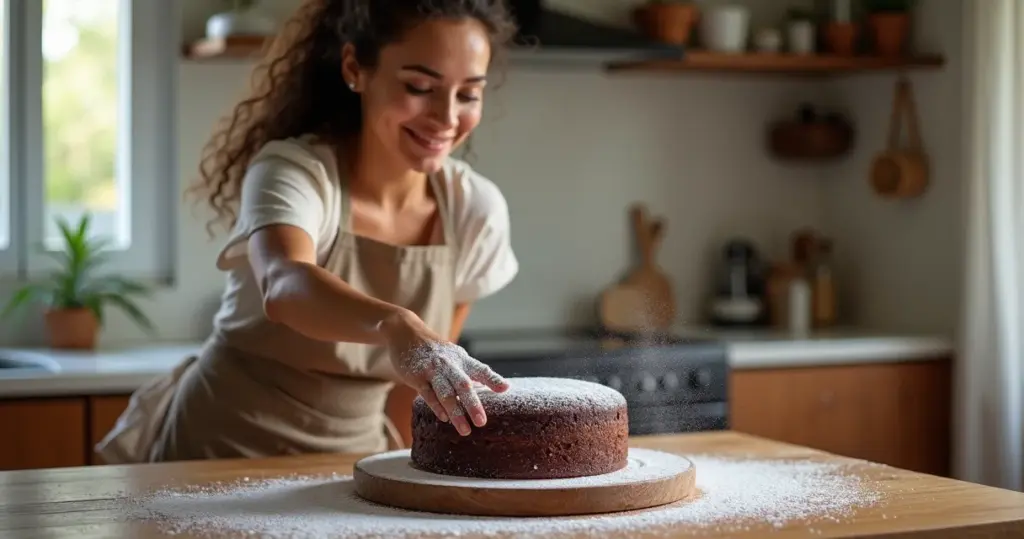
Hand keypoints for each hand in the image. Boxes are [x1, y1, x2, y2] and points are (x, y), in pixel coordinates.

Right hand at [381, 310, 508, 435]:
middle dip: (473, 404)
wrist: (405, 333)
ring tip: (465, 430)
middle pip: (463, 385)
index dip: (493, 379)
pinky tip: (444, 418)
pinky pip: (428, 394)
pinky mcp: (416, 377)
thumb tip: (495, 387)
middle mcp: (448, 364)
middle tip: (482, 422)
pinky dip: (437, 407)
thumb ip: (471, 371)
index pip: (480, 369)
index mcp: (461, 359)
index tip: (505, 389)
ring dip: (456, 412)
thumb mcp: (455, 356)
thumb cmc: (435, 351)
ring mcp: (431, 370)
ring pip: (445, 393)